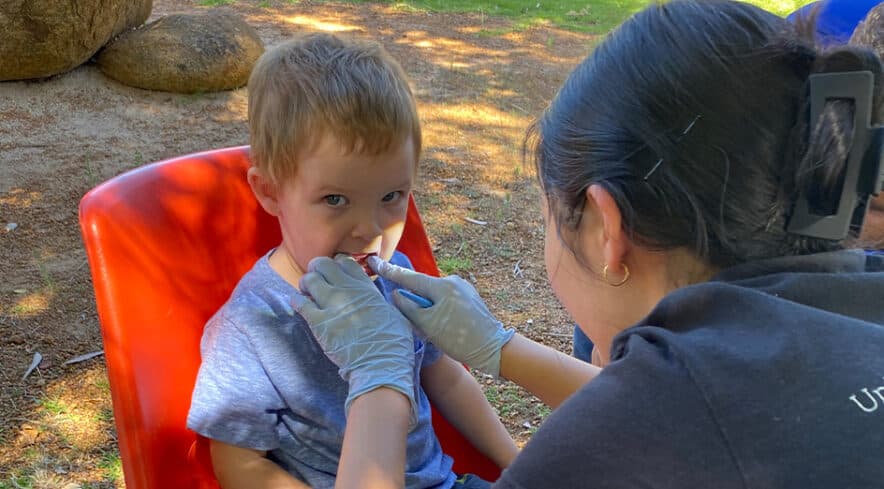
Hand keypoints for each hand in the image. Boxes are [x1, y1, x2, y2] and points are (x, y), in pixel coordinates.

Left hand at [293, 255, 416, 423]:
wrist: (380, 365)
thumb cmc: (393, 342)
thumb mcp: (393, 313)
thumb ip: (379, 300)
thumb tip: (374, 297)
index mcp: (365, 288)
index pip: (345, 261)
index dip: (337, 265)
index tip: (336, 273)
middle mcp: (347, 291)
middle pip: (323, 264)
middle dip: (317, 269)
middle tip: (318, 280)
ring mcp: (332, 305)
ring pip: (309, 279)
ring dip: (306, 284)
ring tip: (307, 293)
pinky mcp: (319, 323)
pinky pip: (300, 303)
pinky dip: (297, 301)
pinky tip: (299, 305)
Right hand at [368, 256, 514, 377]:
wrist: (493, 348)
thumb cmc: (459, 338)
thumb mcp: (428, 325)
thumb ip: (409, 308)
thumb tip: (397, 294)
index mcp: (441, 286)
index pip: (409, 278)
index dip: (389, 271)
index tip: (373, 261)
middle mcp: (452, 281)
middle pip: (422, 287)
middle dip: (414, 300)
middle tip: (418, 321)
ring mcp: (462, 288)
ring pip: (434, 295)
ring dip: (428, 308)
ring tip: (436, 330)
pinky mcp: (468, 297)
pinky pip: (445, 299)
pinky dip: (438, 309)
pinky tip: (444, 326)